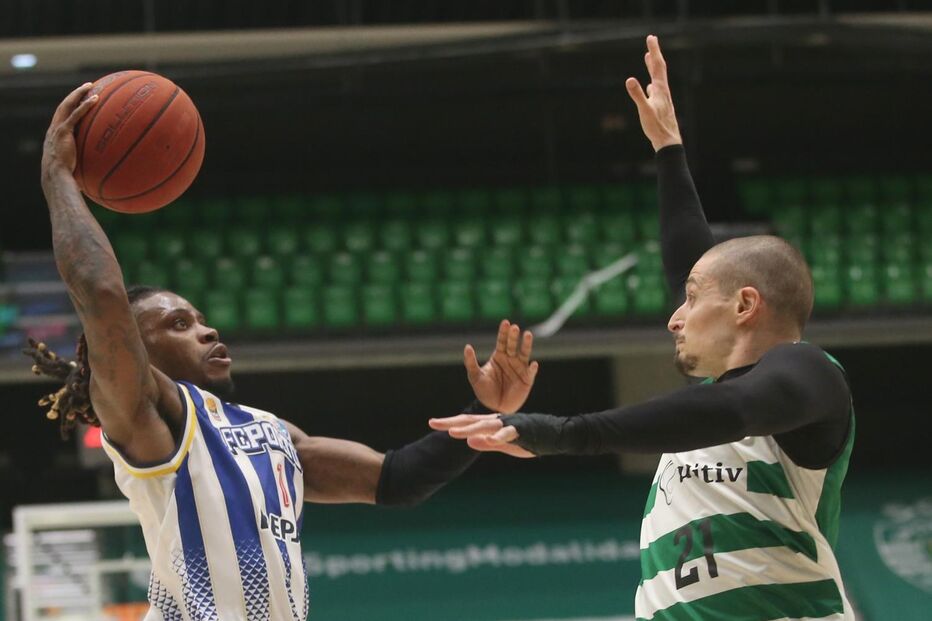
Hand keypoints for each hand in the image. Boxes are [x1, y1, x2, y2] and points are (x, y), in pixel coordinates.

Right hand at [42, 82, 97, 181]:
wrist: (56, 175)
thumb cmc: (65, 174)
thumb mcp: (73, 163)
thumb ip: (83, 158)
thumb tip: (98, 165)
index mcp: (56, 133)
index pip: (63, 114)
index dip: (71, 105)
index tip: (80, 98)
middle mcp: (55, 127)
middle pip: (64, 105)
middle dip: (74, 94)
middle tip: (86, 86)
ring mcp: (58, 128)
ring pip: (68, 105)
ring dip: (78, 94)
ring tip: (90, 86)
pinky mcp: (63, 132)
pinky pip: (76, 115)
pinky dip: (85, 106)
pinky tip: (95, 99)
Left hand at [429, 414, 534, 458]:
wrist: (554, 434)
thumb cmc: (528, 438)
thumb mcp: (504, 444)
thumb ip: (488, 443)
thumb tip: (469, 443)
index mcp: (492, 422)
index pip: (467, 421)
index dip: (450, 421)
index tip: (432, 423)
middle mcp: (497, 420)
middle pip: (471, 420)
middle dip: (451, 422)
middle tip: (432, 423)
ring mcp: (508, 424)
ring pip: (485, 425)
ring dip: (468, 429)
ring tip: (452, 432)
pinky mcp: (520, 429)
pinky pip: (507, 434)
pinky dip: (496, 437)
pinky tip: (486, 441)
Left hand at [464, 319, 538, 413]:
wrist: (492, 408)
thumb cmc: (483, 391)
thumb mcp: (475, 376)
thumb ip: (471, 362)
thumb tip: (467, 346)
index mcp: (499, 356)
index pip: (502, 341)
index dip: (503, 332)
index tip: (506, 322)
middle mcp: (511, 359)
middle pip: (513, 345)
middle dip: (513, 336)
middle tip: (515, 327)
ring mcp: (520, 369)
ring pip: (524, 354)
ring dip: (526, 345)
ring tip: (528, 335)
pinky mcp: (527, 380)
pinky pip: (531, 373)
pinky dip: (532, 369)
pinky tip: (533, 364)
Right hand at [625, 35, 682, 151]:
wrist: (668, 142)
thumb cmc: (657, 127)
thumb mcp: (644, 110)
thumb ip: (637, 94)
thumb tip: (629, 79)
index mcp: (660, 89)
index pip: (657, 65)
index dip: (654, 50)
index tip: (651, 37)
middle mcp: (663, 91)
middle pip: (659, 68)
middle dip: (655, 54)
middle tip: (651, 41)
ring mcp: (663, 99)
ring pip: (658, 78)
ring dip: (653, 67)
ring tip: (648, 58)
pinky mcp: (661, 107)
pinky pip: (656, 90)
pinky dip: (653, 83)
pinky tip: (651, 86)